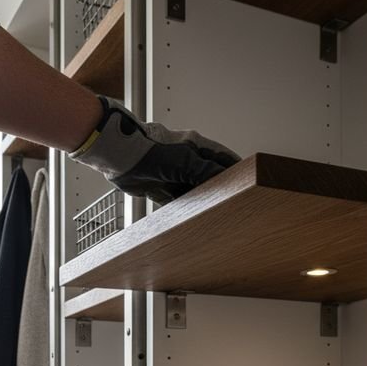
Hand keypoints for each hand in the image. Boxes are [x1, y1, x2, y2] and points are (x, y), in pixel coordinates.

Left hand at [69, 97, 239, 204]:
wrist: (118, 156)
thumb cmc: (150, 151)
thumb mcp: (185, 162)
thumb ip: (207, 171)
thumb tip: (228, 180)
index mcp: (196, 147)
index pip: (223, 159)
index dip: (236, 171)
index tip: (248, 183)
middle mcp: (187, 160)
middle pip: (210, 177)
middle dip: (220, 190)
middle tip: (234, 205)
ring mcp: (174, 174)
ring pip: (195, 190)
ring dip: (202, 202)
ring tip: (216, 216)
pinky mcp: (161, 188)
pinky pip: (178, 202)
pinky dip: (185, 209)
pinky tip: (193, 218)